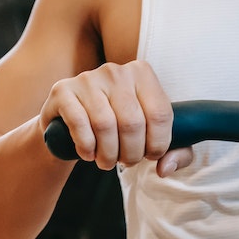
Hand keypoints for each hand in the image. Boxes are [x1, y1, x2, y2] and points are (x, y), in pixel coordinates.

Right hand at [39, 60, 192, 175]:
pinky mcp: (63, 91)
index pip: (161, 114)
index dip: (157, 145)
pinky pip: (80, 125)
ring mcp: (88, 78)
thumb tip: (165, 168)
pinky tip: (87, 153)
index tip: (148, 155)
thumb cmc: (117, 132)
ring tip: (106, 161)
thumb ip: (174, 153)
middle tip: (125, 162)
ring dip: (107, 155)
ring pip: (106, 126)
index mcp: (142, 74)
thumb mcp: (150, 139)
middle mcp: (116, 71)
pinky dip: (86, 148)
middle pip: (132, 123)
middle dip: (131, 154)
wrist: (70, 124)